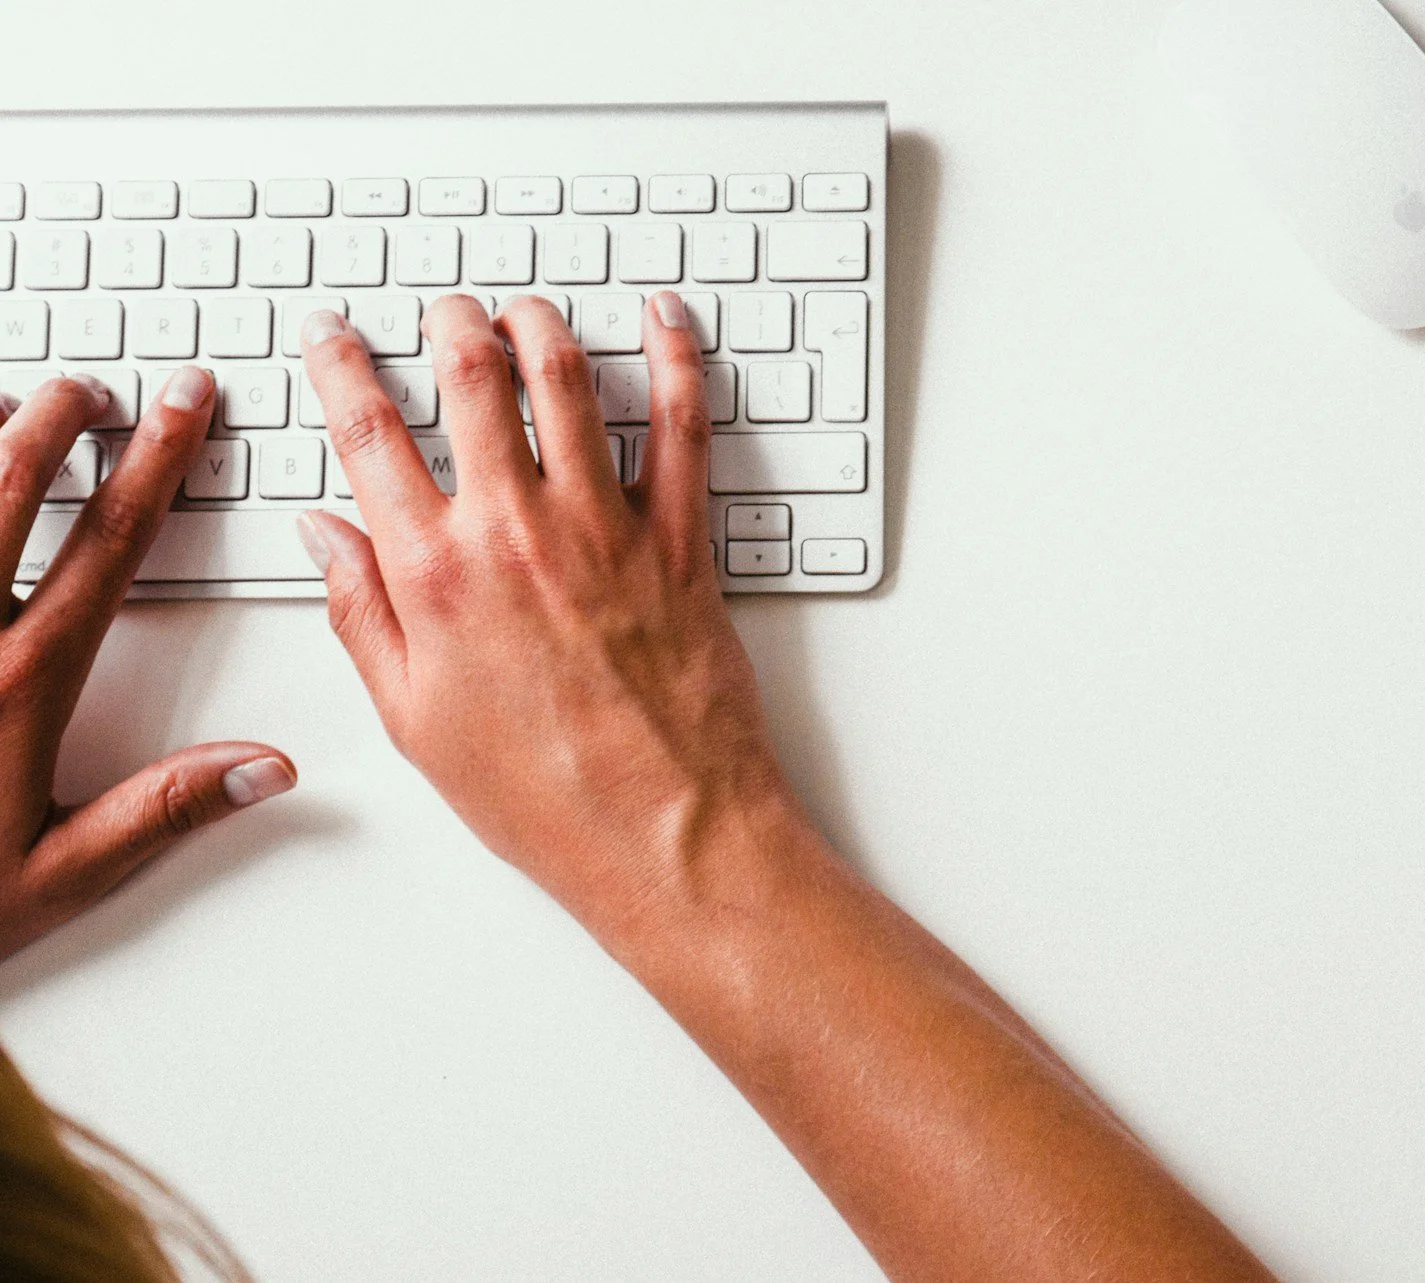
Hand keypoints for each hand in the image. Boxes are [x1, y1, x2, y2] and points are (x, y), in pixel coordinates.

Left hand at [0, 372, 294, 958]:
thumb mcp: (54, 874)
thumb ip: (163, 811)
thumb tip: (269, 767)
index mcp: (19, 682)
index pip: (109, 542)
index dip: (156, 461)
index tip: (183, 406)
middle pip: (8, 484)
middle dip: (56, 418)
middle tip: (88, 386)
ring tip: (5, 403)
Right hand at [294, 294, 790, 925]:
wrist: (666, 832)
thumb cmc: (544, 794)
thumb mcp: (414, 718)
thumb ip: (361, 614)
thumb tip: (322, 535)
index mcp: (435, 574)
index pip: (368, 434)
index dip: (340, 366)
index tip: (332, 333)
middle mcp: (517, 532)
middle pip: (472, 380)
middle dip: (450, 324)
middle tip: (443, 308)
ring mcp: (607, 528)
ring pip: (568, 381)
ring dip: (541, 325)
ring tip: (525, 309)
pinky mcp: (684, 540)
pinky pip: (682, 425)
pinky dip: (676, 358)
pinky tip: (665, 318)